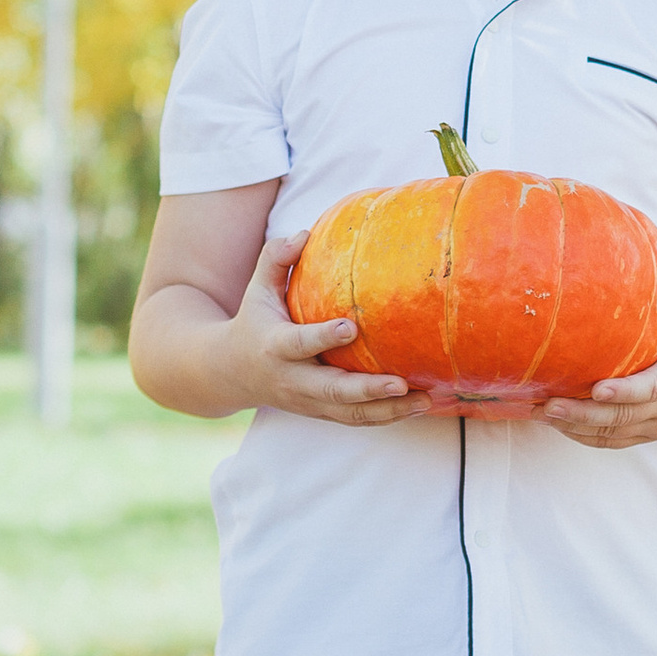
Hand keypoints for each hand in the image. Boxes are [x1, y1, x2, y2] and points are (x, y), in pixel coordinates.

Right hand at [227, 234, 416, 425]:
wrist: (232, 374)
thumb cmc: (254, 322)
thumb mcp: (257, 289)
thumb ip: (275, 259)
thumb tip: (303, 234)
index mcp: (275, 347)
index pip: (299, 344)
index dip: (323, 338)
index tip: (351, 327)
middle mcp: (293, 380)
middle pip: (332, 391)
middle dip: (367, 390)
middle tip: (401, 382)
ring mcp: (309, 402)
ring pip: (350, 414)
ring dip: (389, 410)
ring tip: (424, 400)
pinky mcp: (322, 413)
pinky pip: (356, 420)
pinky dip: (388, 416)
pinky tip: (418, 407)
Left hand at [536, 275, 656, 447]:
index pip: (653, 388)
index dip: (625, 392)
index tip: (597, 389)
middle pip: (623, 417)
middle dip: (583, 413)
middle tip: (548, 404)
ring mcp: (656, 425)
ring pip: (612, 433)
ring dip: (574, 426)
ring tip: (539, 412)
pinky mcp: (644, 435)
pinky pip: (610, 441)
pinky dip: (581, 436)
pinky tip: (554, 423)